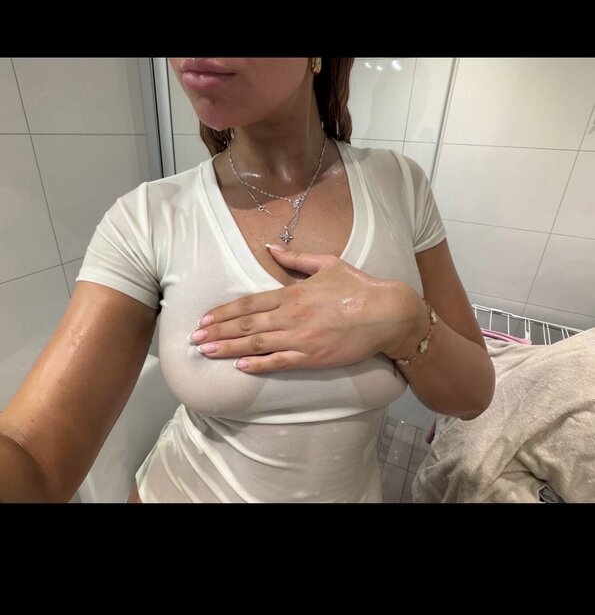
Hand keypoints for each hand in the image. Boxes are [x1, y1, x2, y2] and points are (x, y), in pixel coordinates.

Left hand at [188, 246, 427, 373]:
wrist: (387, 313)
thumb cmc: (359, 286)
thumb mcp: (327, 264)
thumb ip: (295, 259)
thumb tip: (269, 248)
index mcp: (293, 293)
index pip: (249, 303)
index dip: (224, 312)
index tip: (205, 318)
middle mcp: (292, 316)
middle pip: (246, 324)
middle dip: (218, 331)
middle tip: (194, 339)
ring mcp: (302, 339)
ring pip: (257, 344)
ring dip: (229, 348)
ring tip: (207, 352)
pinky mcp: (314, 357)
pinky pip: (280, 362)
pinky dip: (259, 364)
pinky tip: (240, 366)